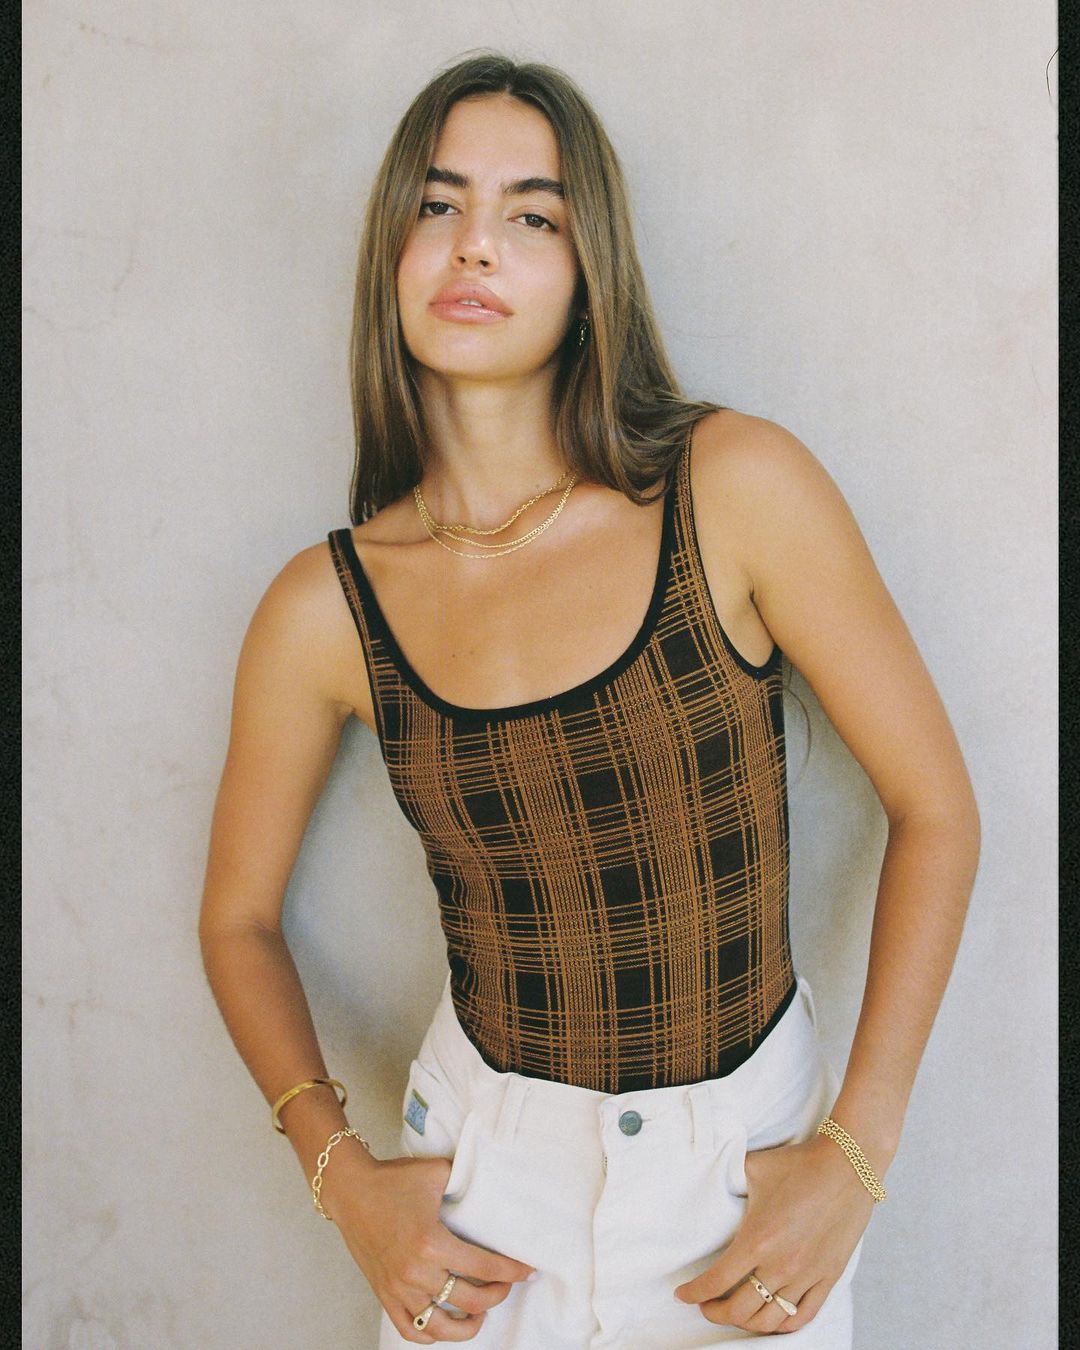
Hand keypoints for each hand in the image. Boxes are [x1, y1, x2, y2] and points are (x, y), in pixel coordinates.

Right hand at [322, 1146, 536, 1342]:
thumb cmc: (393, 1178)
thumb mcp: (435, 1171)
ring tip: (480, 1313)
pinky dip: (431, 1335)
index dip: (511, 1270)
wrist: (350, 1190)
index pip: (483, 1266)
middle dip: (496, 1294)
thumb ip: (464, 1178)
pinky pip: (410, 1329)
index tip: (528, 1271)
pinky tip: (446, 1324)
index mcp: (431, 1242)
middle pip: (469, 1300)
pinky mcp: (384, 1294)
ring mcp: (398, 1289)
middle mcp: (416, 1272)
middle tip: (506, 1284)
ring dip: (467, 1326)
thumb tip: (490, 1180)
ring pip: (441, 1326)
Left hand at [672, 1134, 873, 1334]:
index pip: (717, 1281)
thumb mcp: (752, 1167)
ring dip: (746, 1324)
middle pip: (739, 1310)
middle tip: (705, 1304)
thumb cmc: (799, 1164)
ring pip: (770, 1321)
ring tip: (733, 1313)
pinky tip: (769, 1320)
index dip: (694, 1293)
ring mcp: (807, 1276)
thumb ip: (728, 1178)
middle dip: (715, 1312)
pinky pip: (802, 1316)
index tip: (682, 1295)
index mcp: (758, 1239)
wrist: (847, 1166)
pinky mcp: (828, 1278)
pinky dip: (782, 1325)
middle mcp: (781, 1265)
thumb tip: (709, 1178)